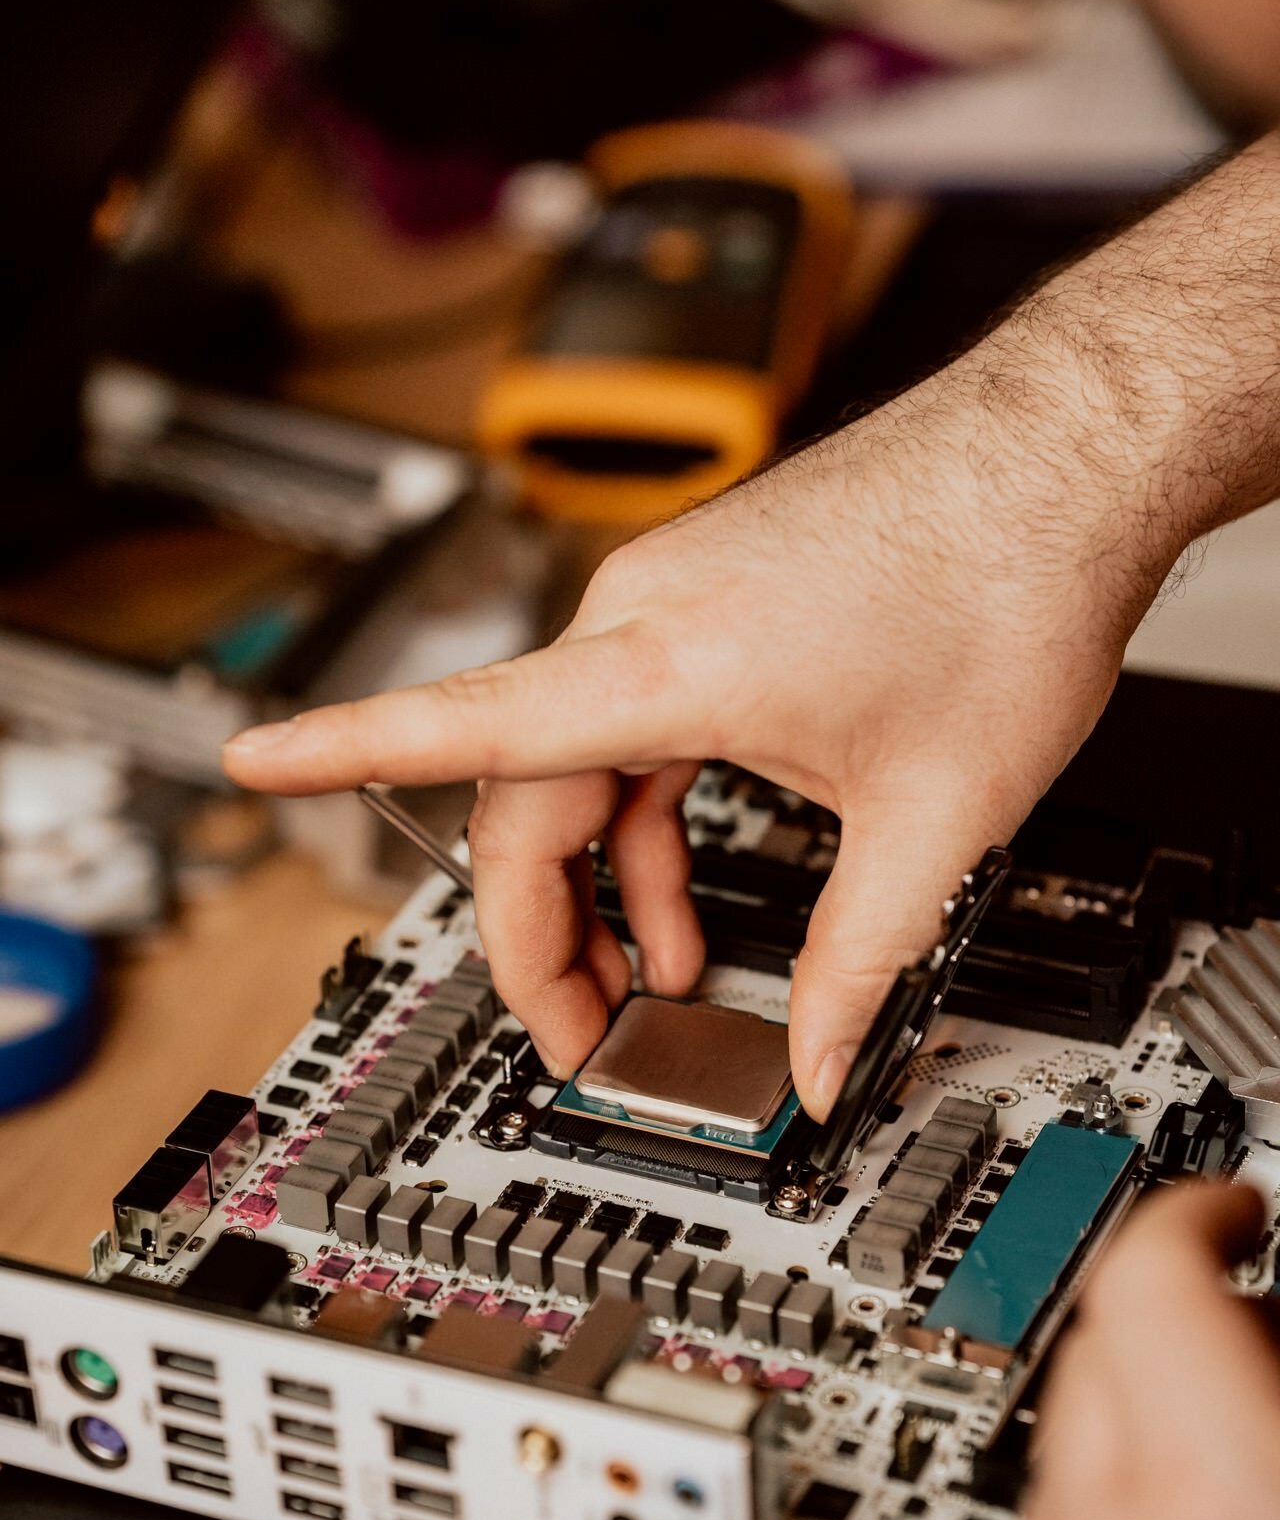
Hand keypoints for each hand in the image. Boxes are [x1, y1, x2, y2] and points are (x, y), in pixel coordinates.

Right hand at [222, 140, 1279, 1111]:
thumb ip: (864, 962)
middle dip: (537, 927)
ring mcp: (675, 601)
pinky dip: (650, 813)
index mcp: (667, 664)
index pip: (458, 719)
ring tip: (659, 977)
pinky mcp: (714, 603)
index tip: (246, 762)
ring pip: (580, 761)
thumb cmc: (1006, 581)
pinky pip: (636, 723)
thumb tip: (826, 1062)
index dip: (334, 749)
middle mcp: (645, 616)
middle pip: (523, 790)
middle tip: (572, 1026)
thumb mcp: (938, 819)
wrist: (1068, 457)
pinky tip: (693, 883)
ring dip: (603, 878)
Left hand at [996, 1180, 1279, 1519]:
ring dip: (1143, 1452)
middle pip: (1095, 1361)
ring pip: (1065, 1474)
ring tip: (1245, 1496)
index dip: (1194, 1219)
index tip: (1223, 1216)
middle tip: (1256, 1351)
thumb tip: (1264, 1312)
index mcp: (1221, 1511)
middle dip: (1176, 1334)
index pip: (1144, 1282)